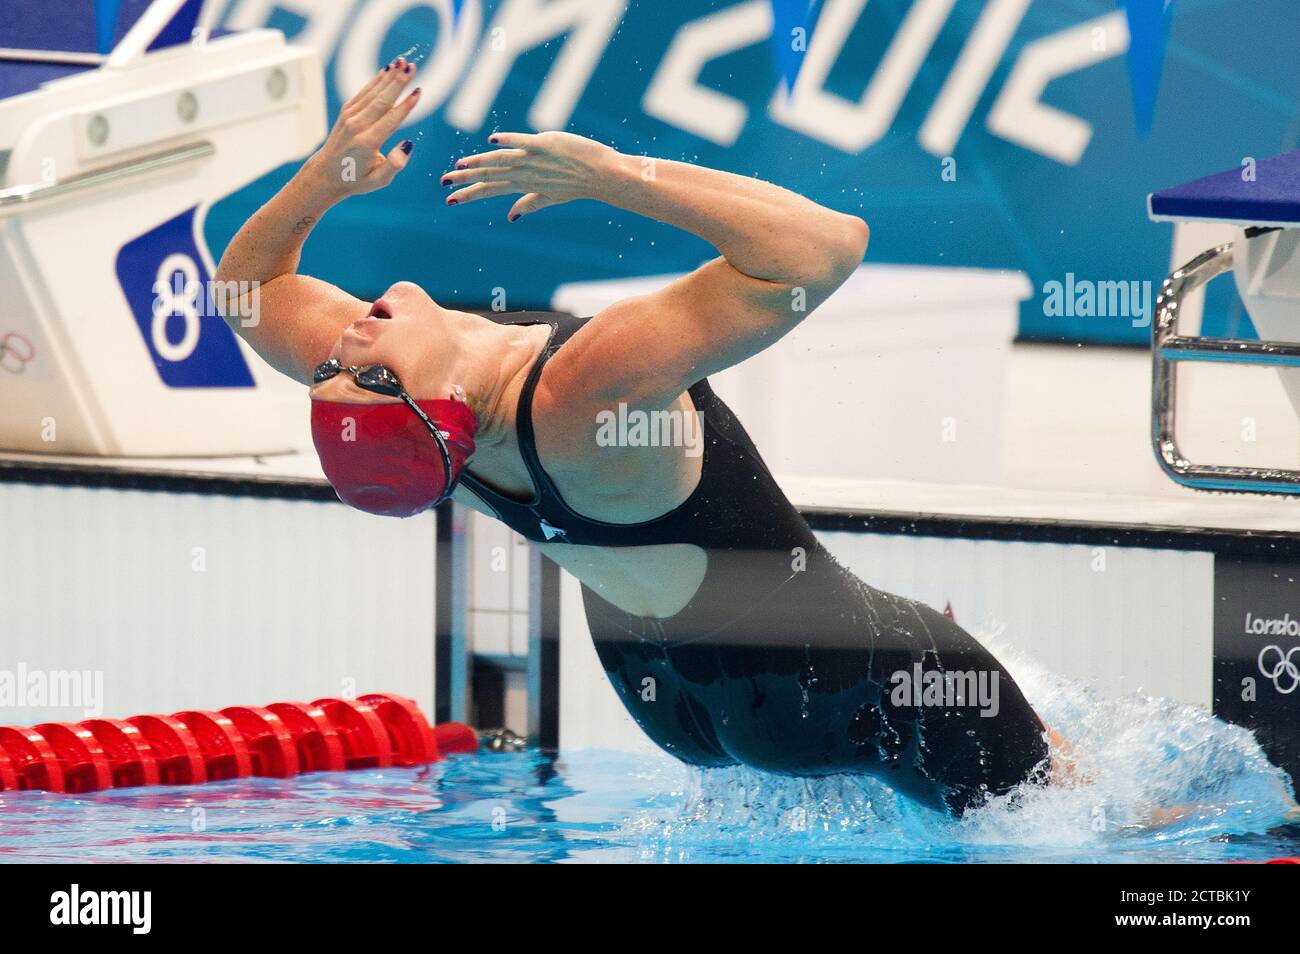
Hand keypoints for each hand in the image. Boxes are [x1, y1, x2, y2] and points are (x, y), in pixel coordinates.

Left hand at [305, 57, 420, 199]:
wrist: (326, 174)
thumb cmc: (356, 180)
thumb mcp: (378, 181)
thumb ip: (394, 165)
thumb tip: (408, 145)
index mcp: (367, 143)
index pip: (391, 120)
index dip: (406, 105)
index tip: (418, 91)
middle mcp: (357, 126)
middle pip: (382, 100)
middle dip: (398, 82)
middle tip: (412, 67)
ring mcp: (350, 117)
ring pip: (373, 92)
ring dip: (389, 76)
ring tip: (403, 62)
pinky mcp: (346, 112)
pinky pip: (364, 93)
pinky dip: (376, 81)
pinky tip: (387, 70)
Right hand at [440, 131, 618, 219]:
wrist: (601, 175)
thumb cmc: (576, 184)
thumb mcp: (550, 197)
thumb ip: (528, 204)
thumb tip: (511, 217)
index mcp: (524, 184)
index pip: (491, 189)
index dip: (470, 194)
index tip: (450, 199)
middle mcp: (525, 174)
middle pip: (490, 176)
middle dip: (465, 179)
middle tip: (443, 182)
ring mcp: (534, 159)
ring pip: (502, 161)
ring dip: (480, 163)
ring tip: (460, 166)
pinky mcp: (545, 145)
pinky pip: (524, 143)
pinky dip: (510, 142)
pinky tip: (493, 141)